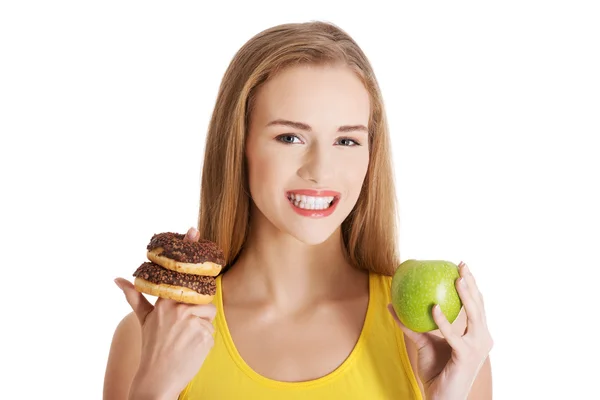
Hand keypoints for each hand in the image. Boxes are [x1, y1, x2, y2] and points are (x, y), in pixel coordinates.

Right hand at [115, 227, 215, 399]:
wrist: (157, 379)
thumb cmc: (152, 347)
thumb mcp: (143, 320)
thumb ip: (135, 297)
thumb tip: (117, 279)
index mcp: (164, 301)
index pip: (182, 274)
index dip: (189, 250)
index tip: (193, 229)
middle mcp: (177, 308)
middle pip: (202, 297)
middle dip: (197, 311)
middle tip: (183, 328)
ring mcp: (191, 321)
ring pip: (208, 313)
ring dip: (201, 326)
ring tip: (184, 340)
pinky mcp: (204, 335)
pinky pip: (211, 330)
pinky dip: (204, 340)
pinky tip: (190, 349)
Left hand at [388, 262, 492, 399]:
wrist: (441, 397)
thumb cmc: (436, 370)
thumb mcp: (423, 342)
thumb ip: (413, 325)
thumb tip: (392, 305)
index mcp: (477, 334)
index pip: (477, 304)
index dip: (472, 284)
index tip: (461, 266)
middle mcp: (482, 339)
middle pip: (480, 306)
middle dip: (472, 283)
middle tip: (461, 264)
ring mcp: (477, 348)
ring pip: (474, 316)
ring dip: (466, 296)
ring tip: (457, 279)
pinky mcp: (466, 357)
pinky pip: (453, 335)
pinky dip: (444, 321)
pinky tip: (433, 308)